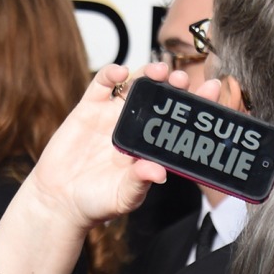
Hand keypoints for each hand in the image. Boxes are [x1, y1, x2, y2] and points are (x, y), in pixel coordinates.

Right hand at [26, 62, 222, 235]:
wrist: (61, 200)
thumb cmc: (97, 202)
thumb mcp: (123, 197)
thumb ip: (140, 182)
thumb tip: (160, 173)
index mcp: (150, 148)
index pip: (178, 123)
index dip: (194, 106)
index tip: (212, 91)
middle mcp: (136, 128)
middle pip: (161, 99)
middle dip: (174, 86)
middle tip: (182, 79)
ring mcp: (113, 116)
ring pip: (135, 86)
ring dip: (148, 74)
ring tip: (159, 71)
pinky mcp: (89, 108)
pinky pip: (102, 84)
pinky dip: (111, 74)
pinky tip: (121, 73)